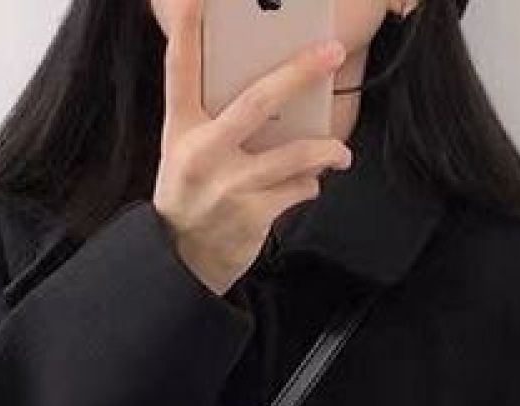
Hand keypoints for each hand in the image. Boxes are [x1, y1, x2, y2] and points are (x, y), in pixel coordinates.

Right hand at [153, 0, 352, 296]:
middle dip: (300, 72)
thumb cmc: (189, 197)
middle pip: (259, 100)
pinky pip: (298, 189)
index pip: (181, 69)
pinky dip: (308, 186)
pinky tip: (306, 187)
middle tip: (332, 52)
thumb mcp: (184, 153)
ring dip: (327, 151)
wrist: (180, 263)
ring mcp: (229, 185)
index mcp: (180, 130)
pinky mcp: (253, 215)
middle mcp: (203, 153)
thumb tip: (275, 93)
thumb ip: (215, 121)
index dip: (188, 28)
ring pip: (295, 153)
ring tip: (339, 153)